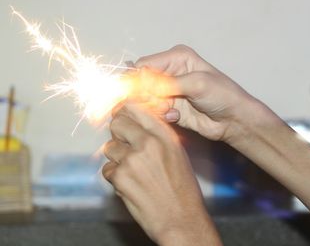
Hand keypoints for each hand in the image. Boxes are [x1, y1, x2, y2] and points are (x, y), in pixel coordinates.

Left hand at [102, 104, 221, 245]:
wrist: (181, 220)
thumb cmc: (182, 189)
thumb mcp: (176, 153)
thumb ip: (157, 135)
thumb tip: (136, 124)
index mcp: (164, 135)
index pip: (135, 108)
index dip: (125, 111)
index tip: (122, 117)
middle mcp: (148, 143)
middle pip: (117, 123)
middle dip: (118, 133)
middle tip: (125, 145)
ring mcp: (132, 159)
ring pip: (109, 147)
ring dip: (116, 158)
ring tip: (133, 171)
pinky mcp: (120, 177)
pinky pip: (107, 169)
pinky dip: (115, 177)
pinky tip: (131, 184)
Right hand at [135, 45, 257, 143]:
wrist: (234, 120)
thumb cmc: (222, 95)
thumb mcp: (196, 84)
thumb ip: (166, 83)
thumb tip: (137, 81)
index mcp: (176, 57)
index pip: (144, 65)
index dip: (137, 79)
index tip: (141, 93)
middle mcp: (169, 72)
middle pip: (141, 83)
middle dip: (146, 95)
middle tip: (162, 104)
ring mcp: (169, 91)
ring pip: (145, 99)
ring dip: (155, 107)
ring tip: (171, 111)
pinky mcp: (169, 108)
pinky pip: (154, 112)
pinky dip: (162, 116)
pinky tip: (176, 117)